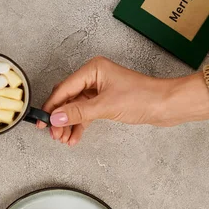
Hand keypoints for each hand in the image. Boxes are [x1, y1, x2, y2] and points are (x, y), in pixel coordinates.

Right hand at [37, 57, 208, 145]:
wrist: (166, 105)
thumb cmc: (143, 97)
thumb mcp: (105, 106)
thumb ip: (78, 113)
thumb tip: (56, 118)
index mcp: (93, 69)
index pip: (64, 88)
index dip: (52, 106)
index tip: (42, 120)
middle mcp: (94, 77)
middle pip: (67, 98)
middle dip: (59, 117)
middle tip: (53, 133)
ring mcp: (99, 89)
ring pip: (76, 108)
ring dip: (69, 124)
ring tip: (63, 139)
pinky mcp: (106, 101)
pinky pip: (86, 113)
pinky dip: (80, 125)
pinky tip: (75, 138)